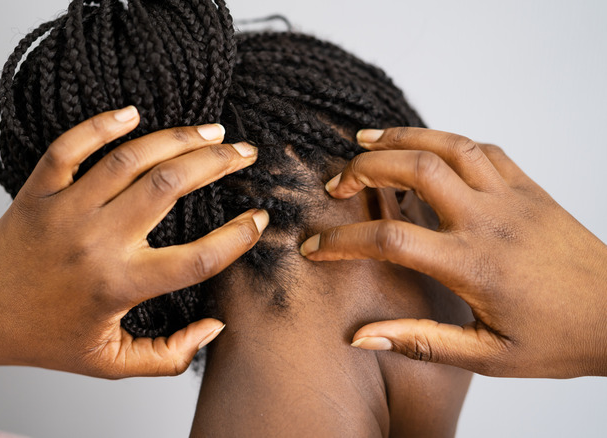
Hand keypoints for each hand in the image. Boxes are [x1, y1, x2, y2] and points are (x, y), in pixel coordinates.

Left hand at [0, 106, 267, 377]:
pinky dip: (101, 124)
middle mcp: (96, 242)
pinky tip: (133, 113)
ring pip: (130, 160)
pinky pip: (70, 146)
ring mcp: (65, 210)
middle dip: (217, 163)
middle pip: (169, 188)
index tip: (258, 219)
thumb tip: (215, 328)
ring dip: (177, 139)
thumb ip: (169, 356)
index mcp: (119, 285)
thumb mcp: (111, 363)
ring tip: (210, 131)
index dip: (237, 237)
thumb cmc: (46, 338)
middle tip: (243, 152)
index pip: (196, 258)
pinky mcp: (39, 190)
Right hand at [300, 127, 606, 377]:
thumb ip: (420, 343)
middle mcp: (488, 220)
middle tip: (337, 182)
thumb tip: (360, 337)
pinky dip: (446, 141)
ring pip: (447, 146)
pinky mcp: (529, 188)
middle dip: (364, 167)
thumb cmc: (558, 339)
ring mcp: (511, 197)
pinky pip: (482, 148)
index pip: (390, 238)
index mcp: (472, 264)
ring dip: (400, 138)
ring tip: (365, 140)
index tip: (314, 246)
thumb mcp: (487, 356)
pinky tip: (427, 149)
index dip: (342, 240)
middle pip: (414, 169)